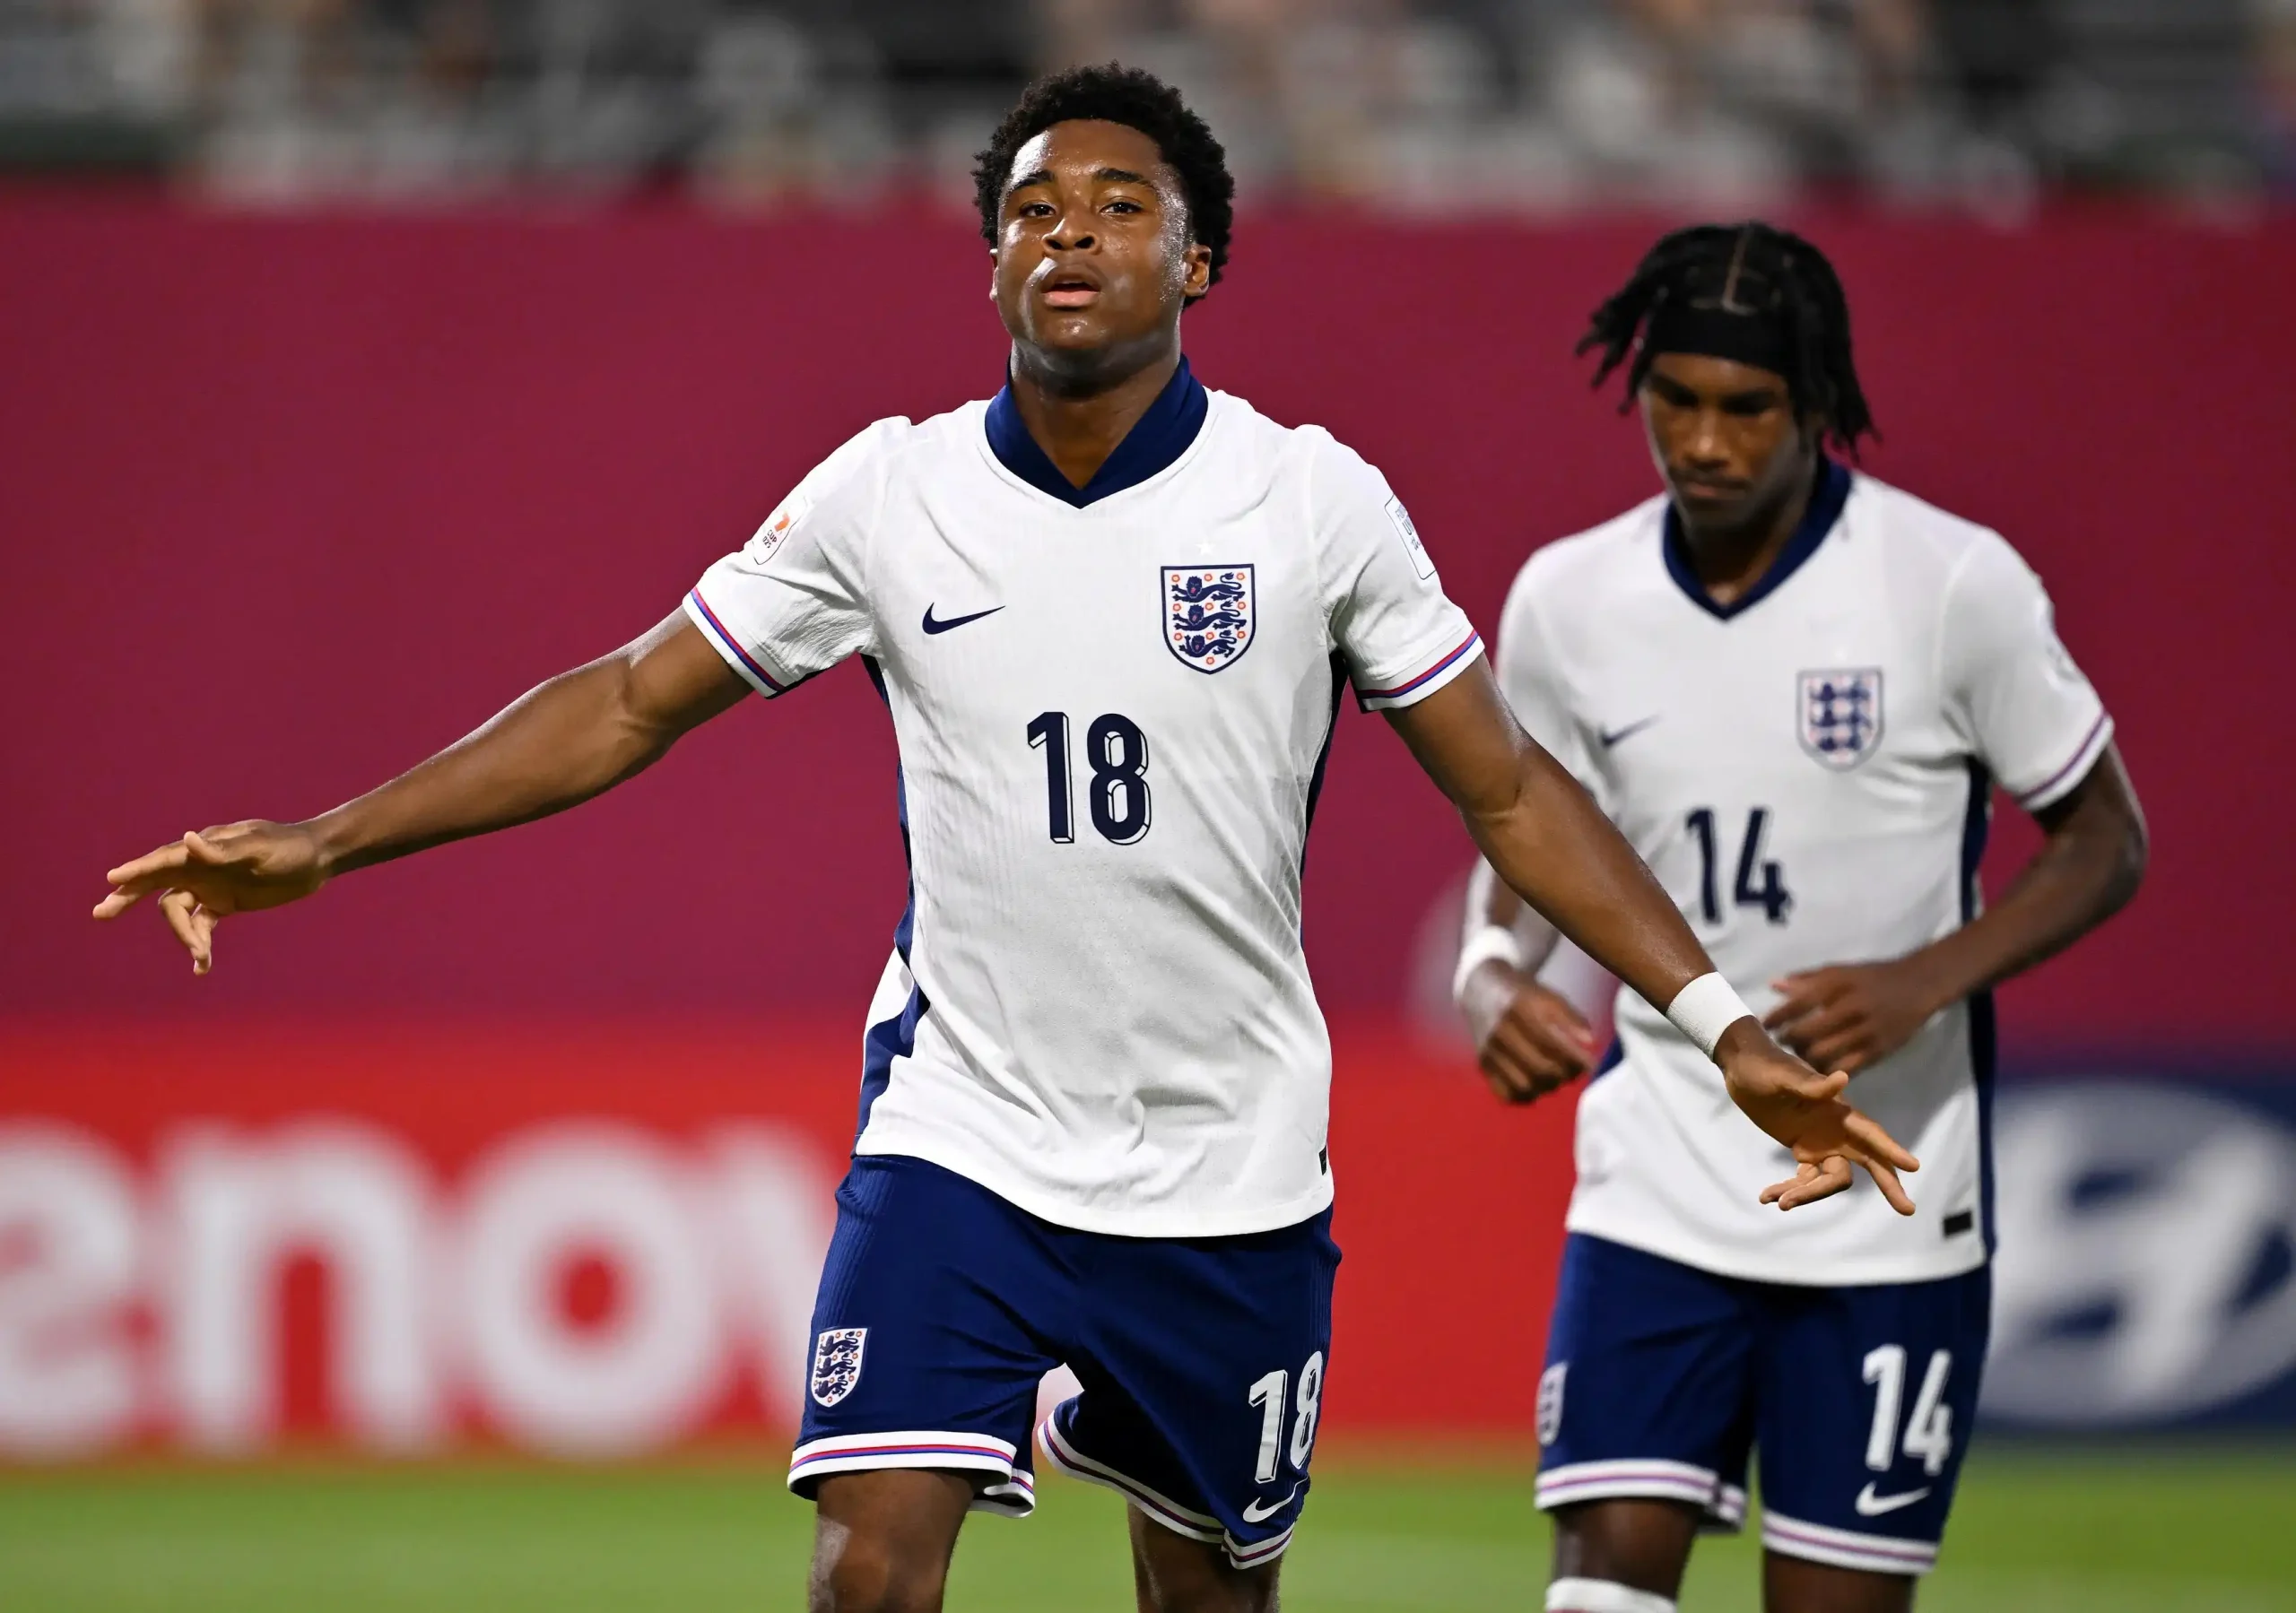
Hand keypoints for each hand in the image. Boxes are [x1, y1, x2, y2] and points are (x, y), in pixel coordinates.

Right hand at [93, 821, 330, 974]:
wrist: (317, 860)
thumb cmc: (289, 848)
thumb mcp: (259, 849)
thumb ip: (223, 851)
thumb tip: (188, 840)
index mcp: (205, 847)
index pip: (164, 859)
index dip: (137, 870)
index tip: (111, 879)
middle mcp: (200, 866)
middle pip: (155, 884)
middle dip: (128, 897)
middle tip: (101, 913)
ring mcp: (210, 885)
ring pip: (179, 913)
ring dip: (185, 935)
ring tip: (203, 956)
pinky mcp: (224, 903)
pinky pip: (201, 926)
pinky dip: (199, 944)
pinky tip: (202, 966)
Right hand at [1460, 960, 1598, 1104]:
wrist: (1482, 991)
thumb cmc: (1524, 995)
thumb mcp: (1549, 997)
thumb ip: (1571, 1019)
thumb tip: (1589, 1044)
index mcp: (1518, 1009)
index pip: (1552, 1043)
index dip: (1575, 1059)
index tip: (1591, 1065)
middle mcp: (1500, 1031)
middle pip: (1540, 1069)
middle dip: (1565, 1075)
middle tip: (1574, 1072)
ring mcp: (1488, 1051)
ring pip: (1524, 1087)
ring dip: (1547, 1087)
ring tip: (1556, 1077)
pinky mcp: (1482, 1065)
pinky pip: (1507, 1095)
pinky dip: (1527, 1095)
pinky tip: (1536, 1083)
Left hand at [1712, 1019, 1918, 1213]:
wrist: (1742, 1068)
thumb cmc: (1765, 1067)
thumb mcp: (1784, 1077)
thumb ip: (1812, 1085)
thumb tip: (1843, 1078)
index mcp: (1837, 1111)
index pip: (1871, 1133)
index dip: (1891, 1150)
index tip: (1914, 1166)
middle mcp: (1836, 1129)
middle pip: (1869, 1162)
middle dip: (1889, 1184)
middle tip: (1908, 1210)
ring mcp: (1820, 1142)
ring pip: (1829, 1179)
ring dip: (1809, 1194)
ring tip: (1779, 1203)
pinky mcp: (1802, 1148)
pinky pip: (1804, 1178)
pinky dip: (1789, 1189)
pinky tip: (1767, 1197)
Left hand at [1764, 959, 1947, 1075]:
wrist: (1918, 986)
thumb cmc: (1872, 977)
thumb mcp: (1839, 971)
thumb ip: (1805, 979)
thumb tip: (1773, 985)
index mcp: (1837, 985)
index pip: (1797, 1004)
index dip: (1777, 1017)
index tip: (1764, 1025)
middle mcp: (1850, 1008)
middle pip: (1807, 1034)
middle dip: (1789, 1041)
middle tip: (1783, 1043)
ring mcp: (1865, 1032)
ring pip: (1824, 1055)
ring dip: (1806, 1059)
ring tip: (1800, 1056)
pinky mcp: (1879, 1051)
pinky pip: (1846, 1068)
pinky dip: (1829, 1071)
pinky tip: (1822, 1068)